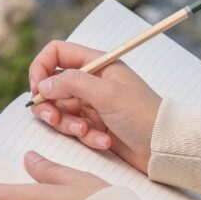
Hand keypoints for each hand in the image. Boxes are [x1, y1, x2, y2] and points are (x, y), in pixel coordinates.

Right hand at [28, 40, 161, 173]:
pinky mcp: (94, 125)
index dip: (41, 68)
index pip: (56, 53)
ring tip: (86, 131)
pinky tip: (103, 140)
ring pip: (60, 110)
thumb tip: (42, 85)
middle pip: (52, 86)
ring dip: (68, 124)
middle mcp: (91, 81)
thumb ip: (71, 83)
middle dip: (50, 104)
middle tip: (54, 118)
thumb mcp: (106, 93)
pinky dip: (85, 136)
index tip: (37, 89)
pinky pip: (74, 128)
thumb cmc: (142, 114)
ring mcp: (91, 104)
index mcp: (97, 63)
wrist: (163, 146)